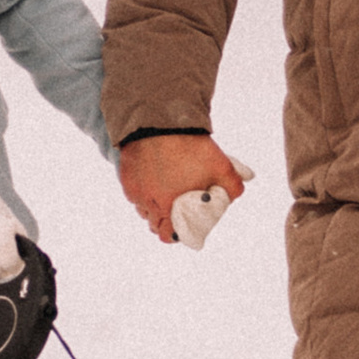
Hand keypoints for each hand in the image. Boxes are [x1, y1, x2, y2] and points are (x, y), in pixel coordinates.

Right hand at [118, 133, 246, 244]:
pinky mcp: (126, 176)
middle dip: (166, 221)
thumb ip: (232, 187)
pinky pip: (134, 191)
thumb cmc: (190, 148)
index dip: (177, 234)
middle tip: (178, 208)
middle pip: (154, 224)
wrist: (159, 122)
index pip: (168, 236)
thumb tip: (232, 196)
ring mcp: (135, 191)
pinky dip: (144, 189)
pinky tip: (154, 176)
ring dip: (154, 205)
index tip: (184, 227)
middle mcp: (148, 204)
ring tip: (167, 190)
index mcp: (170, 208)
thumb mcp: (221, 167)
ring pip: (143, 208)